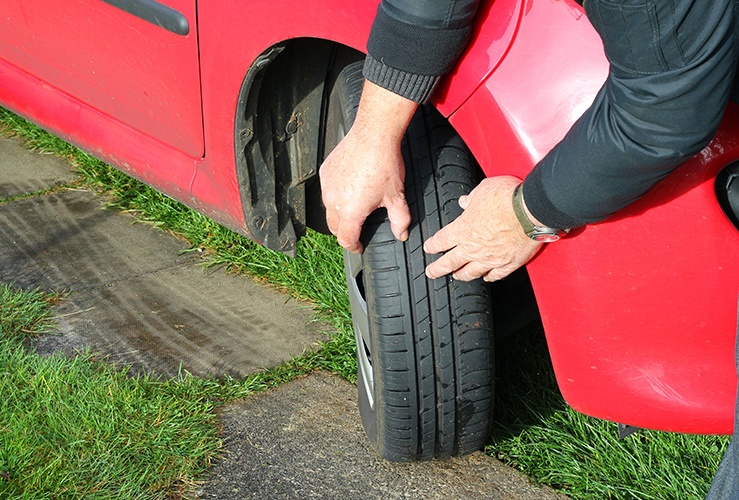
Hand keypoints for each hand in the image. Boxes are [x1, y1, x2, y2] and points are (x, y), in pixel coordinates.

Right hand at [320, 128, 410, 252]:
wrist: (373, 135)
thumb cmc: (384, 163)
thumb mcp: (396, 197)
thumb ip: (400, 220)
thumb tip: (401, 234)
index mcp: (350, 212)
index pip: (345, 239)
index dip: (353, 247)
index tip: (359, 246)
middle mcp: (333, 201)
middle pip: (334, 227)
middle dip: (345, 232)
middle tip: (357, 231)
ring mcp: (327, 186)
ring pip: (328, 209)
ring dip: (339, 214)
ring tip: (354, 209)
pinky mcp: (325, 172)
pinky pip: (327, 190)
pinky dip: (335, 195)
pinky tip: (349, 189)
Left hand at [423, 176, 541, 281]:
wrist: (532, 211)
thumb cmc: (507, 198)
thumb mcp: (483, 190)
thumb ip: (471, 198)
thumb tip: (465, 201)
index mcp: (463, 229)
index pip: (440, 241)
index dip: (432, 246)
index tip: (429, 249)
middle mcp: (474, 248)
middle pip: (449, 263)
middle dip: (437, 269)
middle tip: (431, 273)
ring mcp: (491, 259)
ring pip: (470, 273)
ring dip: (461, 275)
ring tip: (456, 276)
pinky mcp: (509, 264)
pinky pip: (496, 275)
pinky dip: (489, 277)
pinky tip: (486, 277)